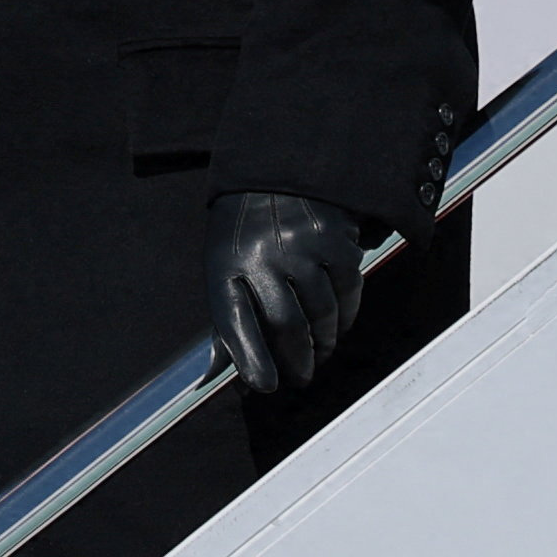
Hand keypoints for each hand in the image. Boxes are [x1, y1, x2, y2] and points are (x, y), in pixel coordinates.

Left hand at [208, 190, 368, 396]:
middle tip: (303, 377)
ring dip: (325, 343)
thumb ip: (222, 324)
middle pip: (286, 325)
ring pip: (321, 313)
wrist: (279, 170)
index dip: (250, 358)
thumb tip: (208, 378)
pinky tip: (339, 325)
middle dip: (298, 361)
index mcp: (225, 263)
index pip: (234, 322)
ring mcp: (302, 245)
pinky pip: (348, 291)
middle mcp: (262, 254)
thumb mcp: (223, 268)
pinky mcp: (335, 238)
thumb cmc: (244, 232)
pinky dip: (346, 315)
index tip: (266, 386)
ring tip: (322, 352)